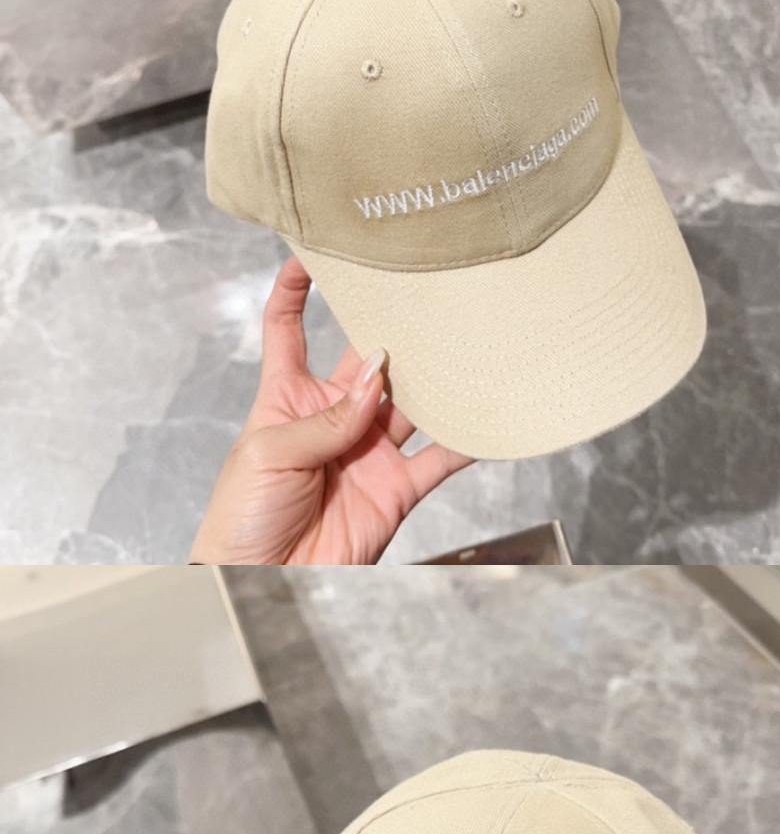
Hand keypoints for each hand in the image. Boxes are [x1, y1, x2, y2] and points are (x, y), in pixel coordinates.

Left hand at [192, 257, 458, 567]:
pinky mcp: (395, 488)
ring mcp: (367, 450)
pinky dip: (466, 440)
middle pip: (367, 357)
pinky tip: (486, 416)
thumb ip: (325, 418)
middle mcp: (333, 416)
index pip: (287, 327)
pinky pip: (439, 458)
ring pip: (411, 402)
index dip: (295, 289)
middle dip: (391, 328)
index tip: (313, 251)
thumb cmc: (240, 519)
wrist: (259, 582)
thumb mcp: (268, 454)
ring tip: (465, 345)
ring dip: (436, 378)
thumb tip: (378, 375)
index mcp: (287, 397)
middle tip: (419, 297)